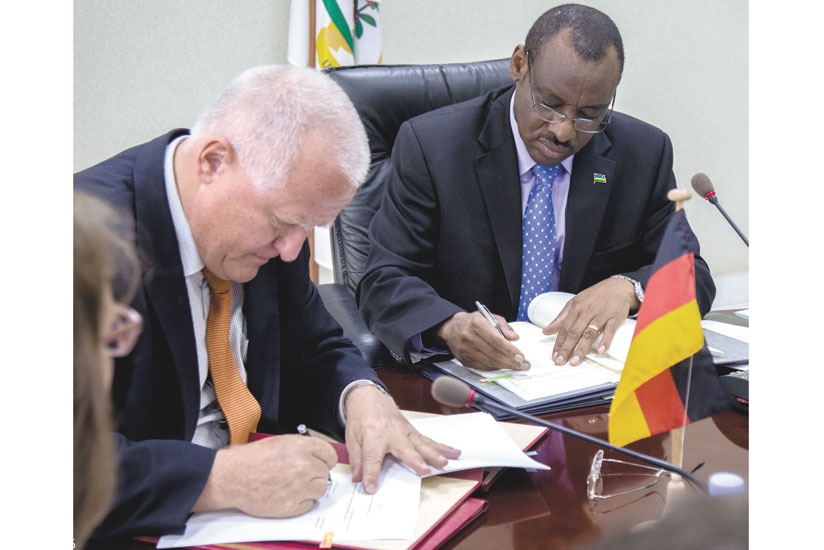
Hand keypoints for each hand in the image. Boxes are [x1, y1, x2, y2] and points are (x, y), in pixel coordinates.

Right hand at [194, 434, 337, 517]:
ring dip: (311, 488)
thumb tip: (318, 456)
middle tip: (300, 475)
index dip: (326, 459)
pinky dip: (302, 502)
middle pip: (325, 473)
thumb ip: (303, 448)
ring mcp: (299, 487)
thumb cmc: (252, 459)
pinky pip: (309, 504)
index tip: (323, 463)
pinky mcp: (292, 506)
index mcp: (302, 447)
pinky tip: (288, 494)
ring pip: (321, 489)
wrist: (233, 477)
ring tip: (294, 485)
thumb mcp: (280, 442)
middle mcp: (304, 466)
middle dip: (315, 474)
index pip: (330, 454)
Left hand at [343, 384, 460, 493]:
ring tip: (444, 463)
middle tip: (424, 471)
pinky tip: (453, 453)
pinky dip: (441, 447)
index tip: (371, 488)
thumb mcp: (351, 438)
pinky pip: (428, 440)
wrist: (369, 397)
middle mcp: (392, 433)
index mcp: (373, 435)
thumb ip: (357, 459)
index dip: (371, 474)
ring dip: (434, 454)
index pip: (372, 458)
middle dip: (415, 460)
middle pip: (405, 449)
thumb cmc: (361, 417)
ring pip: (422, 444)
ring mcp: (405, 432)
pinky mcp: (413, 432)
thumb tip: (359, 479)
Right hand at [437, 311, 529, 370]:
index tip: (521, 357)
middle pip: (493, 354)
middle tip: (523, 365)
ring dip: (505, 366)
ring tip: (516, 367)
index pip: (496, 341)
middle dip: (511, 361)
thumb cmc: (473, 322)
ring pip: (489, 362)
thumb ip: (503, 326)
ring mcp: (465, 350)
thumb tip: (514, 337)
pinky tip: (502, 366)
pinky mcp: (464, 360)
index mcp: (476, 324)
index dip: (510, 351)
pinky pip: (482, 367)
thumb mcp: (489, 317)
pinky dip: (494, 367)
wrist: (452, 328)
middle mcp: (469, 337)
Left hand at [543, 278, 637, 365]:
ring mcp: (601, 315)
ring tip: (575, 360)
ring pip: (589, 333)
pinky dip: (605, 341)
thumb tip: (546, 331)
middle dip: (566, 348)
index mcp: (576, 308)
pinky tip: (600, 351)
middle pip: (574, 332)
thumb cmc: (595, 296)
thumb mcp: (575, 302)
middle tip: (560, 361)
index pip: (564, 328)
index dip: (558, 343)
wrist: (618, 286)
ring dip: (582, 348)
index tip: (554, 355)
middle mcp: (587, 311)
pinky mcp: (615, 317)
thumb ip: (561, 318)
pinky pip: (610, 330)